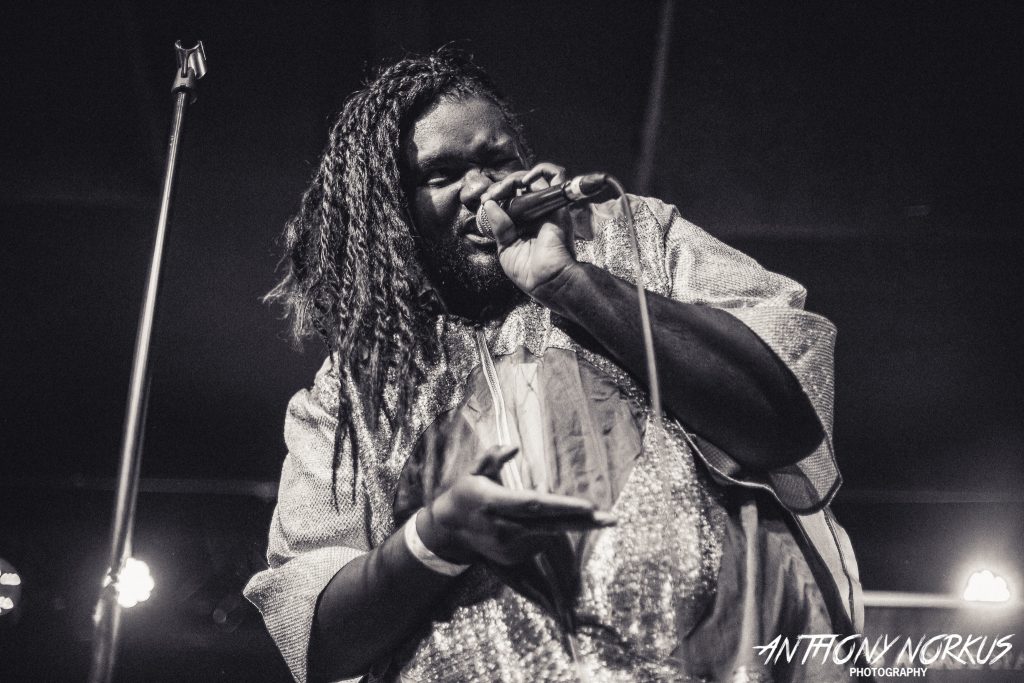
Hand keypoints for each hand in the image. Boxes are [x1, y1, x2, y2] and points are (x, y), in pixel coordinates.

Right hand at [418, 445, 615, 565]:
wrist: (448, 532)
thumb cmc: (465, 493)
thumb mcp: (473, 471)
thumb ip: (492, 457)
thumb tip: (514, 447)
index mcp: (493, 501)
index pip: (534, 504)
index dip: (562, 506)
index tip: (589, 506)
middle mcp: (503, 527)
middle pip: (550, 525)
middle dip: (584, 523)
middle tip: (612, 518)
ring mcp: (508, 546)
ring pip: (547, 533)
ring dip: (560, 522)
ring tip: (554, 511)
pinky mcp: (512, 558)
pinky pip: (538, 541)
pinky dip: (543, 530)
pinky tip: (530, 523)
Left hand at [479, 162, 579, 300]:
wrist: (548, 281)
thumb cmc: (530, 272)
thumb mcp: (506, 249)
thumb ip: (498, 227)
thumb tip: (489, 205)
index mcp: (523, 223)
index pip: (510, 198)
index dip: (496, 194)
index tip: (485, 201)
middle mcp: (536, 212)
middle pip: (519, 185)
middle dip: (502, 186)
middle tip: (491, 195)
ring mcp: (547, 207)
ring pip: (533, 178)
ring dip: (515, 178)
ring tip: (505, 188)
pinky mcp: (558, 204)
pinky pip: (556, 175)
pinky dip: (541, 170)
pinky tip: (524, 182)